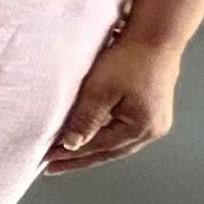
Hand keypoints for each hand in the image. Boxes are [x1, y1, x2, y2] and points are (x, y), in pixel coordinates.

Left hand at [46, 29, 178, 172]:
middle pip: (109, 151)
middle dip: (80, 158)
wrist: (156, 37)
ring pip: (116, 143)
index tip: (46, 159)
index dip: (71, 154)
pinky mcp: (153, 111)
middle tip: (53, 166)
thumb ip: (86, 120)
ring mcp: (155, 122)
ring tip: (67, 155)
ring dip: (92, 149)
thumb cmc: (128, 60)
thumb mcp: (100, 90)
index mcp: (140, 128)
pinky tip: (90, 138)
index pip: (98, 148)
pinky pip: (123, 131)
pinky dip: (104, 136)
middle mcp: (152, 131)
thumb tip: (71, 145)